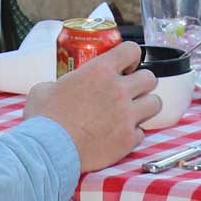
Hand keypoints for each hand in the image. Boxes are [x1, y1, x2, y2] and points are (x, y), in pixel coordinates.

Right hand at [24, 41, 160, 171]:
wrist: (50, 150)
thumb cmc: (45, 118)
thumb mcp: (44, 88)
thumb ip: (61, 83)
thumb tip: (59, 88)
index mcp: (100, 71)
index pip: (132, 50)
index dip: (131, 57)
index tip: (126, 67)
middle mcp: (119, 90)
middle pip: (150, 77)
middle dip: (141, 83)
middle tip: (129, 91)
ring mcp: (127, 116)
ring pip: (155, 103)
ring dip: (145, 106)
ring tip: (131, 112)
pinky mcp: (128, 140)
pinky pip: (142, 132)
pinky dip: (133, 133)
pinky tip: (120, 134)